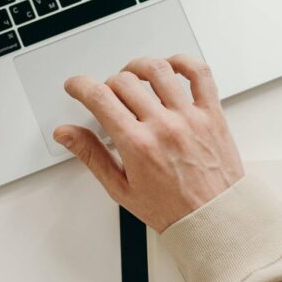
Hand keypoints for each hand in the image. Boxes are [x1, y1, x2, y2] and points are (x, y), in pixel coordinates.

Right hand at [54, 56, 244, 231]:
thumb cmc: (172, 209)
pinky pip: (200, 74)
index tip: (76, 86)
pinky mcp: (212, 114)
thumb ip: (91, 155)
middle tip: (107, 96)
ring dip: (138, 67)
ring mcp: (190, 117)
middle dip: (107, 84)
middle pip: (124, 81)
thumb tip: (66, 134)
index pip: (99, 98)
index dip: (80, 86)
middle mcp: (164, 126)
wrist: (215, 219)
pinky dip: (183, 62)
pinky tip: (171, 68)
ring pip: (158, 70)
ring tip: (133, 77)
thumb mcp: (121, 188)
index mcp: (138, 145)